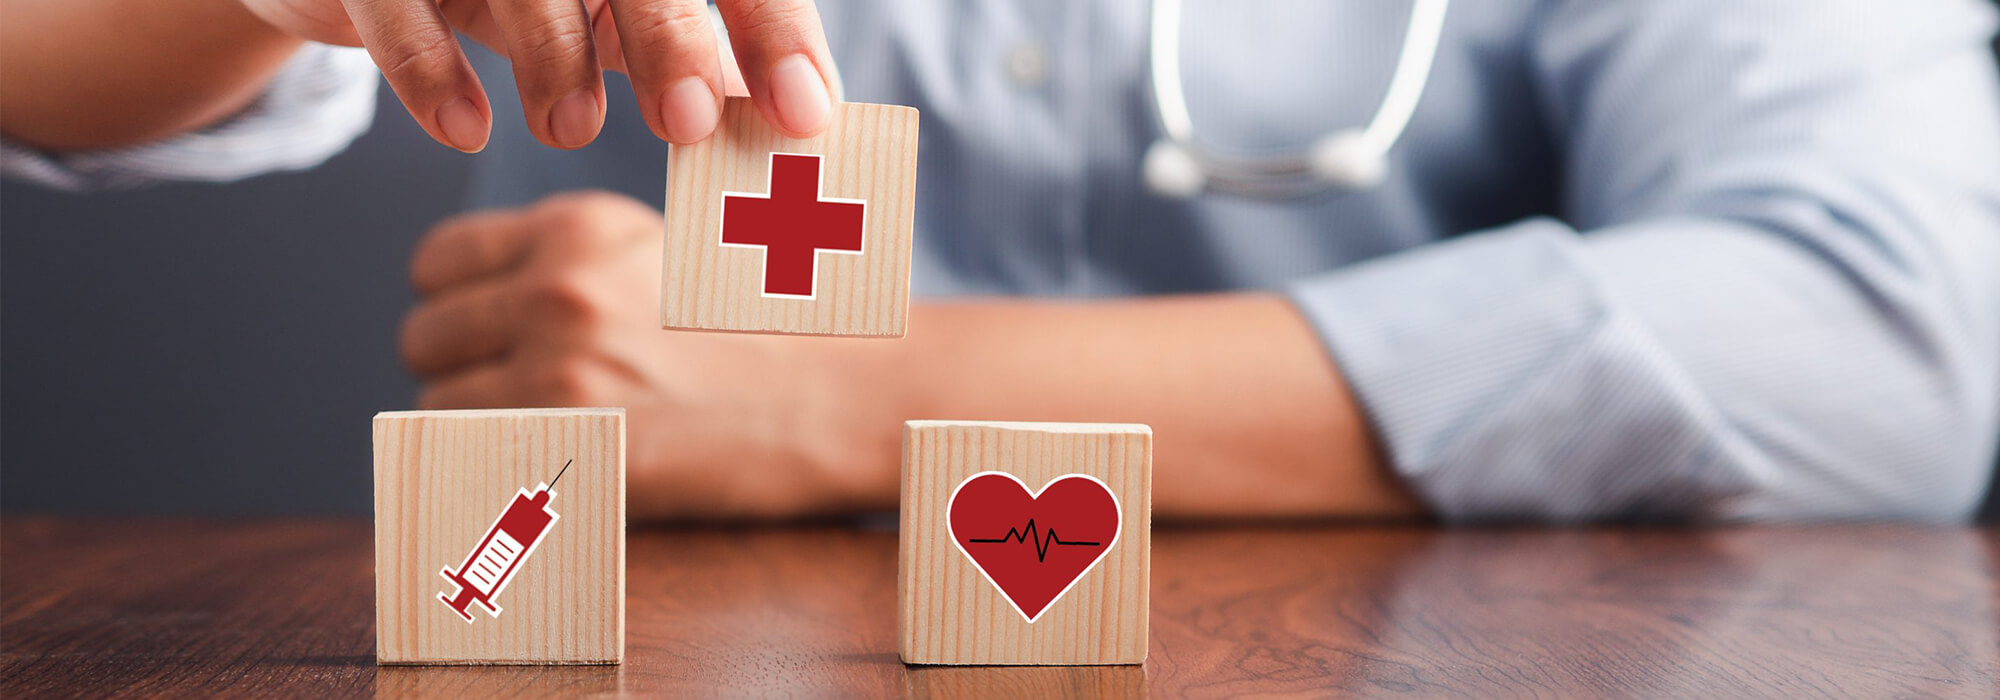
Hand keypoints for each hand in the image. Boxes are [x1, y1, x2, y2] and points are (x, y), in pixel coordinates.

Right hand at [241, 0, 836, 151]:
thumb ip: (698, 60)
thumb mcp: (623, 20)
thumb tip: (794, 127)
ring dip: (552, 57)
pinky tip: (465, 129)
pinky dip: (428, 69)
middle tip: (686, 123)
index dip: (774, 33)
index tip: (805, 115)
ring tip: (570, 129)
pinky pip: (396, 3)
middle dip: (671, 39)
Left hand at [400, 191, 900, 517]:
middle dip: (462, 368)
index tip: (487, 332)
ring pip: (439, 408)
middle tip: (524, 394)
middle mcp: (558, 290)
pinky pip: (476, 465)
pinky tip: (551, 468)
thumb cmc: (762, 332)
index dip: (457, 304)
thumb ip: (566, 264)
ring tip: (549, 433)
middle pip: (425, 337)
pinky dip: (497, 472)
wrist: (842, 394)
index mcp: (577, 228)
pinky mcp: (580, 449)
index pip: (437, 262)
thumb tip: (472, 306)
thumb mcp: (658, 257)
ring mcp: (563, 371)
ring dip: (477, 427)